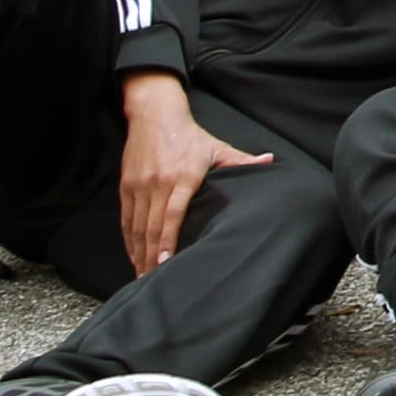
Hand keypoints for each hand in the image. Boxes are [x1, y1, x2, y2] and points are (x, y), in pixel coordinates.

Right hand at [116, 70, 272, 273]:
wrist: (154, 115)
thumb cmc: (190, 135)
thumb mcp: (217, 147)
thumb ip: (241, 161)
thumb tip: (269, 161)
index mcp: (183, 176)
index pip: (172, 214)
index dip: (168, 240)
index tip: (166, 262)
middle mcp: (158, 183)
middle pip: (153, 227)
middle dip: (152, 256)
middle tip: (153, 280)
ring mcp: (139, 186)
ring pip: (137, 226)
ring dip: (139, 253)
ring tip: (143, 276)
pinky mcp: (126, 186)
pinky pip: (127, 219)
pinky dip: (129, 240)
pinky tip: (134, 256)